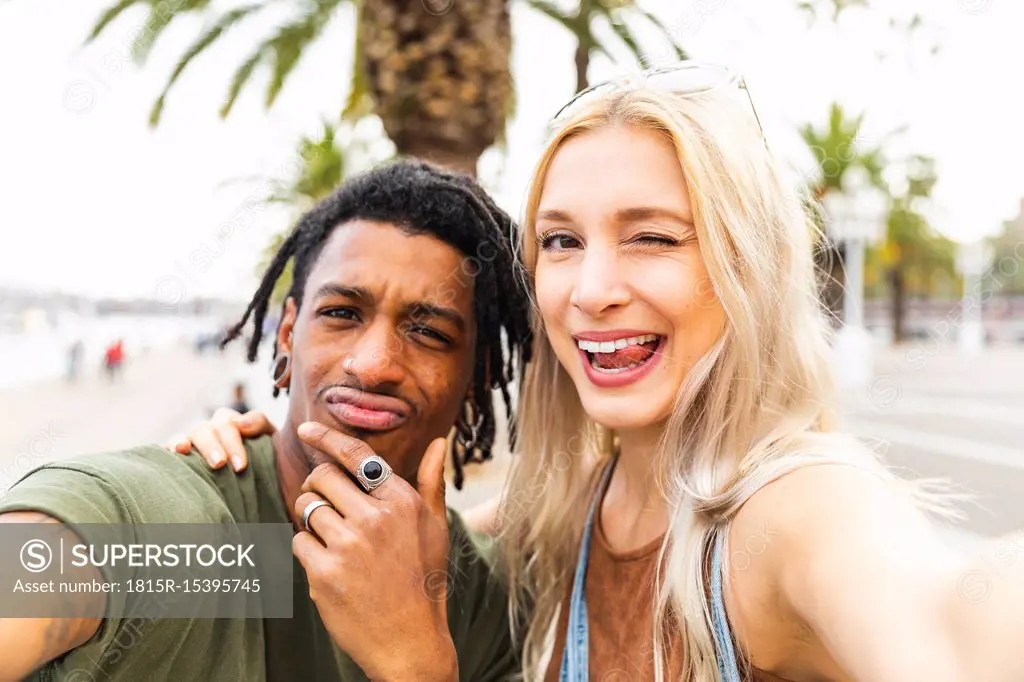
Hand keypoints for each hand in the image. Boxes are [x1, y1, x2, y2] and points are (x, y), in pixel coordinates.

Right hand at [164, 408, 276, 471]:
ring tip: (182, 450)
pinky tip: (168, 454)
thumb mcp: (270, 438)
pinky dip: (166, 449)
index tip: (240, 466)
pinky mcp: (181, 458)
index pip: (227, 421)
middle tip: (219, 464)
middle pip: (204, 429)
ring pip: (185, 436)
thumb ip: (260, 424)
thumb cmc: (266, 458)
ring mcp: (194, 443)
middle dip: (211, 446)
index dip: (233, 442)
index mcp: (231, 424)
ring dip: (183, 441)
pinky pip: (168, 449)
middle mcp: (210, 431)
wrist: (265, 481)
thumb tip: (241, 423)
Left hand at [292, 422, 456, 681]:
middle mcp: (375, 518)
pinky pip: (298, 541)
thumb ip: (430, 482)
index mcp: (402, 502)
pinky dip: (307, 550)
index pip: (357, 455)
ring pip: (306, 507)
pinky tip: (330, 565)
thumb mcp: (435, 528)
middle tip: (327, 505)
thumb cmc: (423, 579)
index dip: (327, 437)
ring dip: (312, 519)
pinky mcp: (324, 573)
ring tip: (332, 539)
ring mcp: (348, 546)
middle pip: (322, 477)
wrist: (409, 642)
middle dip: (319, 487)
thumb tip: (440, 441)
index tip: (305, 428)